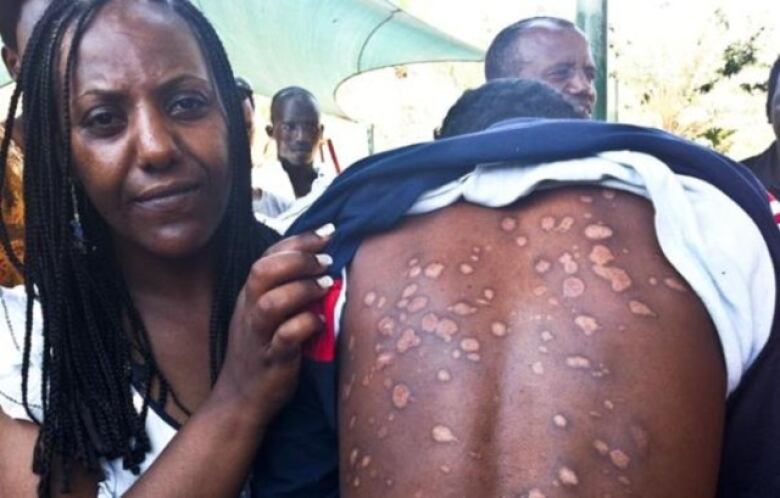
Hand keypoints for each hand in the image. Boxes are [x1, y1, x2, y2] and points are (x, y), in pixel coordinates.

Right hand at [215, 224, 335, 424]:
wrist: (240, 399)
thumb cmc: (262, 350)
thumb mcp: (268, 314)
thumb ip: (288, 289)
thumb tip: (326, 264)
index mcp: (250, 294)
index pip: (269, 255)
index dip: (299, 240)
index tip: (328, 231)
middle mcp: (249, 310)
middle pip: (263, 271)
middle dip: (298, 260)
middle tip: (328, 261)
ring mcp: (257, 335)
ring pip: (271, 303)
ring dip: (302, 290)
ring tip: (327, 286)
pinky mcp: (270, 359)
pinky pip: (284, 338)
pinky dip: (305, 325)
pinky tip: (321, 322)